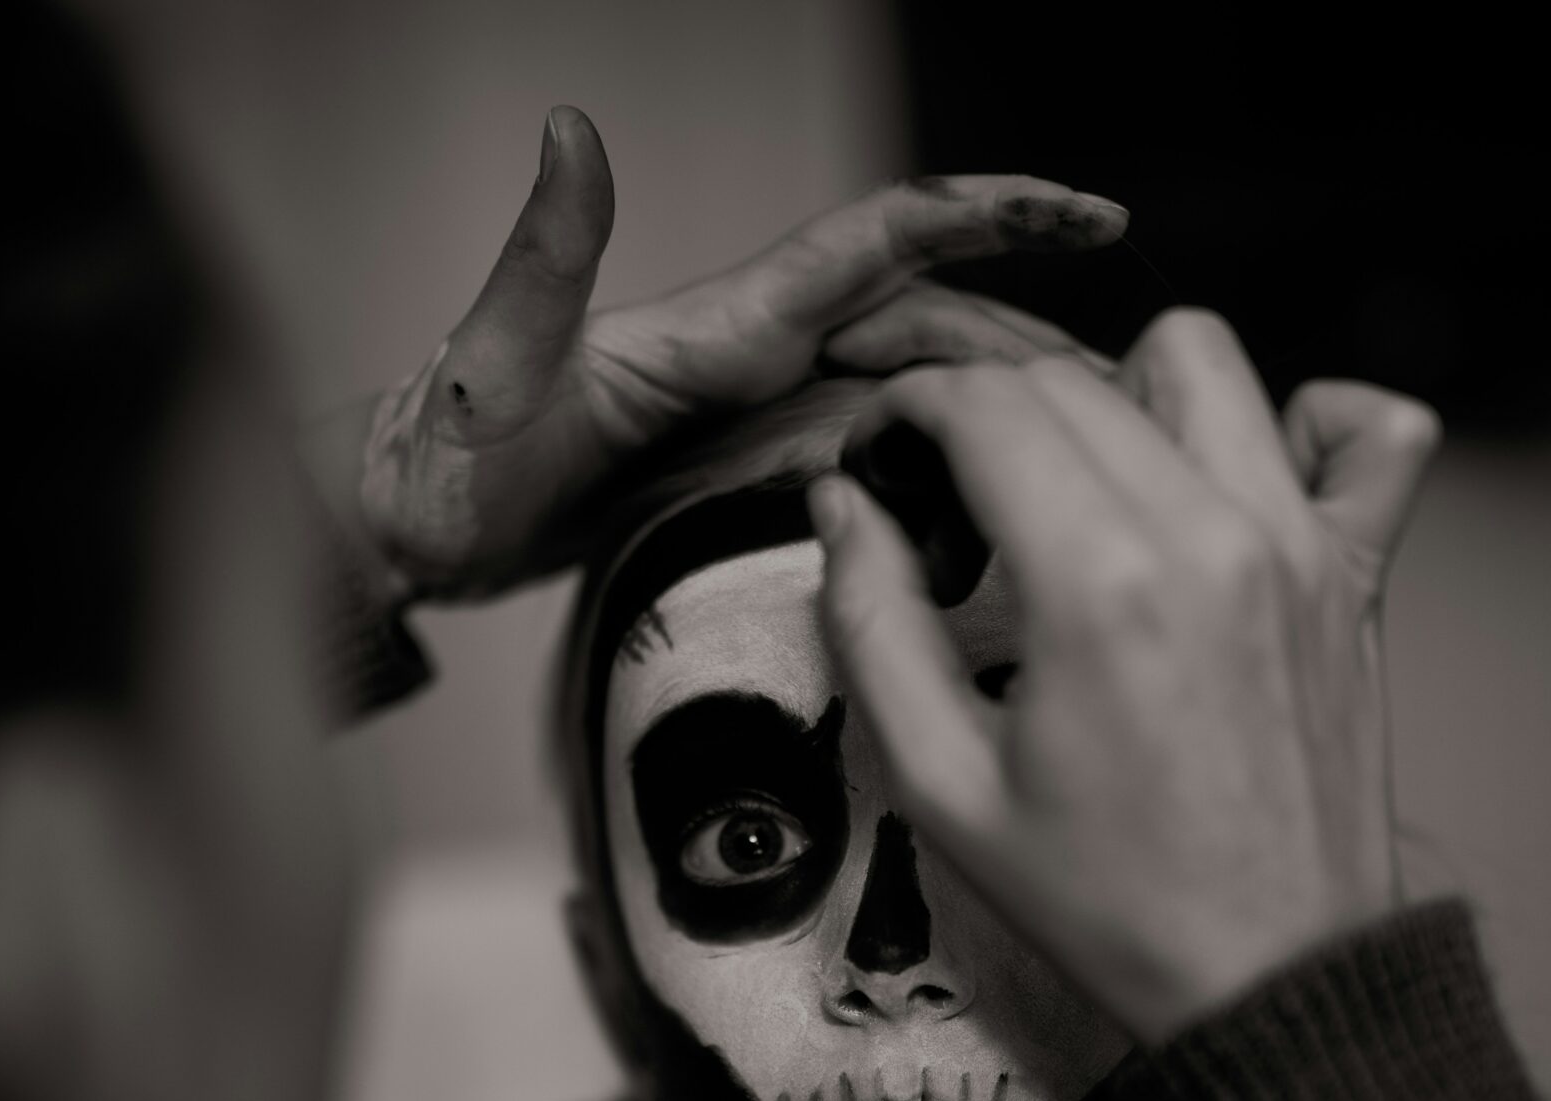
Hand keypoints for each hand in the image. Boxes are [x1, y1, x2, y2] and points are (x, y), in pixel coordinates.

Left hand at [355, 105, 1127, 601]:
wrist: (411, 523)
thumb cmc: (446, 456)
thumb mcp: (494, 358)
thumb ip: (545, 251)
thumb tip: (570, 127)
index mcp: (726, 326)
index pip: (880, 246)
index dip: (988, 218)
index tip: (1087, 211)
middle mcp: (756, 358)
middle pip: (930, 326)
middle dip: (1037, 338)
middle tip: (1140, 384)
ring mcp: (756, 416)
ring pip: (914, 394)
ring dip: (1007, 407)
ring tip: (1102, 442)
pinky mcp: (744, 472)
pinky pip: (873, 459)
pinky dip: (943, 470)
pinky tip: (989, 511)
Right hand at [813, 310, 1441, 1042]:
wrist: (1271, 981)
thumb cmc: (1107, 903)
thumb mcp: (941, 788)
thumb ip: (873, 625)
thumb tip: (844, 505)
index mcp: (1099, 584)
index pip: (983, 404)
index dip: (904, 412)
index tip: (881, 465)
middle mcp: (1210, 532)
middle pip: (1071, 378)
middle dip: (982, 413)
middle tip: (953, 514)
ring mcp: (1299, 542)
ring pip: (1202, 357)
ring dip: (1117, 390)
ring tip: (1080, 488)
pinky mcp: (1358, 573)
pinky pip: (1369, 426)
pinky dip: (1304, 422)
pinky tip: (1237, 483)